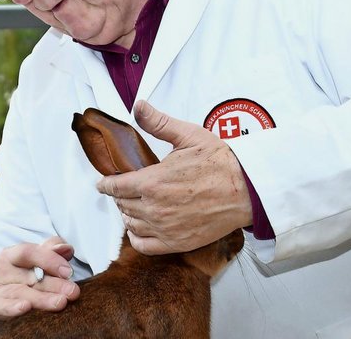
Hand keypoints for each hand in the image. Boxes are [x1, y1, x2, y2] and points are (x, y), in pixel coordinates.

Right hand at [0, 237, 80, 323]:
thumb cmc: (19, 279)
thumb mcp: (32, 263)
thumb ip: (50, 253)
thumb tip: (67, 248)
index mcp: (11, 256)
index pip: (29, 252)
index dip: (50, 259)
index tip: (69, 271)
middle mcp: (1, 270)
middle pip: (29, 276)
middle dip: (53, 284)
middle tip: (73, 292)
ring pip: (19, 292)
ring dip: (40, 298)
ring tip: (60, 302)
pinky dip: (11, 307)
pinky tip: (24, 308)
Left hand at [97, 100, 252, 254]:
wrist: (246, 189)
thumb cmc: (220, 162)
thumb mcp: (188, 135)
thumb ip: (158, 123)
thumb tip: (139, 105)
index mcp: (152, 181)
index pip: (116, 186)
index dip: (107, 184)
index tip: (104, 184)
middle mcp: (154, 208)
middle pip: (123, 204)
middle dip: (121, 196)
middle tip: (126, 190)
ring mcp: (165, 228)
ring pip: (131, 224)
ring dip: (128, 214)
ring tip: (134, 206)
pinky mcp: (177, 243)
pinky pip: (144, 245)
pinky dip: (136, 237)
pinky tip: (139, 229)